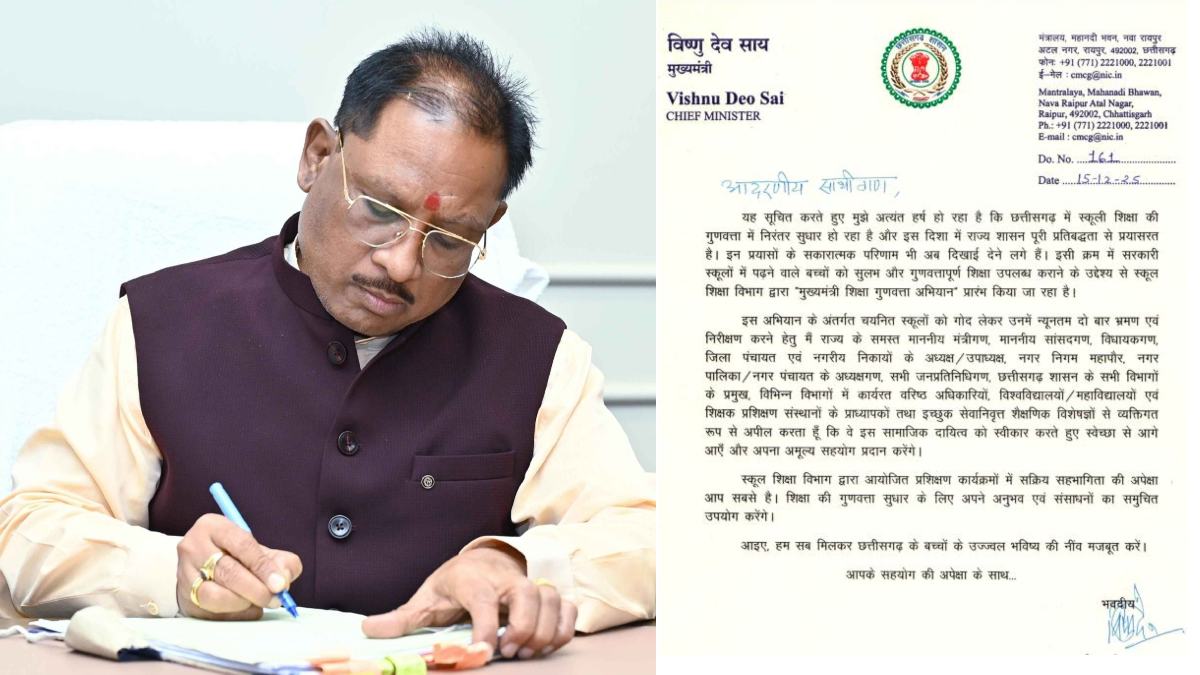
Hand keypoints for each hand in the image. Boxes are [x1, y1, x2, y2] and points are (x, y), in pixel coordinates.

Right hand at [176, 513, 301, 619]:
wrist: (202, 568)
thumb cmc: (237, 557)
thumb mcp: (259, 550)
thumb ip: (280, 561)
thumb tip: (284, 579)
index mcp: (213, 527)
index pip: (241, 545)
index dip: (263, 566)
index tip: (280, 584)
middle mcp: (193, 548)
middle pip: (227, 572)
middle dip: (257, 589)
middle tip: (275, 599)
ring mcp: (184, 575)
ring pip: (214, 595)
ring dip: (243, 603)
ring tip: (259, 603)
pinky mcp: (184, 600)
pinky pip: (211, 613)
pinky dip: (235, 615)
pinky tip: (246, 610)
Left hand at [362, 545, 576, 658]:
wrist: (482, 559)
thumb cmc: (454, 583)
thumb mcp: (426, 597)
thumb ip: (402, 617)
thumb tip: (368, 629)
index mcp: (473, 580)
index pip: (483, 601)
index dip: (485, 629)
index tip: (482, 653)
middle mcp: (506, 579)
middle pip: (529, 596)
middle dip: (523, 628)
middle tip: (509, 652)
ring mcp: (530, 584)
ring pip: (552, 600)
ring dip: (545, 630)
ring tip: (526, 651)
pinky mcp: (546, 593)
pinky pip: (567, 607)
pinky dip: (565, 626)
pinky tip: (548, 643)